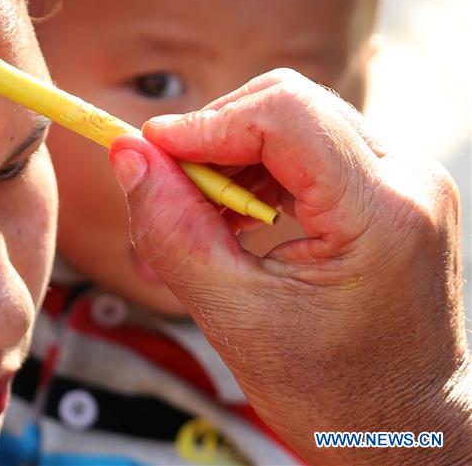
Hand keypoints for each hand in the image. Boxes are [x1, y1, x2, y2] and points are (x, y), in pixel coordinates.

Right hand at [110, 69, 469, 463]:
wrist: (404, 430)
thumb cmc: (332, 394)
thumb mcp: (234, 316)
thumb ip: (172, 230)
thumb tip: (127, 155)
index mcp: (381, 213)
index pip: (284, 114)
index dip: (204, 124)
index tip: (148, 152)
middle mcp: (408, 178)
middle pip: (290, 105)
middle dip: (215, 138)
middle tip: (167, 188)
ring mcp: (406, 180)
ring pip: (297, 121)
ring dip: (234, 156)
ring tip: (202, 216)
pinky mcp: (392, 190)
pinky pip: (313, 148)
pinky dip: (260, 171)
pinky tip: (237, 217)